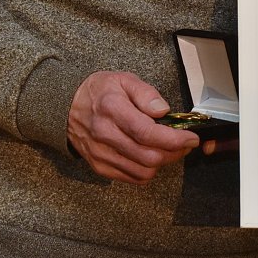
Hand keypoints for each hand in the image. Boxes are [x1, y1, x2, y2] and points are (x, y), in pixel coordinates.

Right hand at [68, 70, 200, 183]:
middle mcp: (104, 134)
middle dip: (175, 152)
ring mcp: (100, 154)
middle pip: (148, 156)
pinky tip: (151, 156)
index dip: (174, 139)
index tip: (191, 137)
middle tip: (185, 143)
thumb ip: (146, 93)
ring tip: (170, 149)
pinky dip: (147, 171)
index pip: (147, 132)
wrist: (66, 107)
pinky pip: (131, 178)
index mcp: (112, 109)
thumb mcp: (124, 79)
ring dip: (163, 163)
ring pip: (142, 171)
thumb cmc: (100, 92)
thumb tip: (163, 111)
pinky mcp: (99, 166)